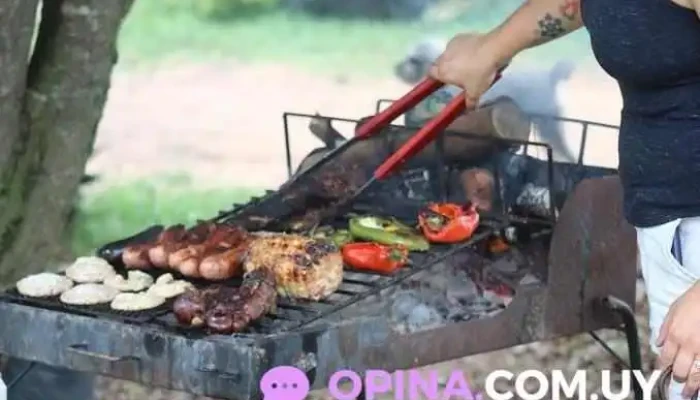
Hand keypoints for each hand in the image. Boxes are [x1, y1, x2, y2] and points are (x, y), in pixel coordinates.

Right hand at [428, 33, 505, 104]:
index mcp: (443, 71)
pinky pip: (457, 45)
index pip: (430, 74)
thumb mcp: (476, 92)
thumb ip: (470, 102)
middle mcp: (443, 57)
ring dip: (452, 58)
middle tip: (456, 75)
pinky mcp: (461, 36)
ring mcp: (451, 45)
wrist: (493, 49)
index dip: (434, 78)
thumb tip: (469, 109)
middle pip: (438, 63)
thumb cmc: (481, 73)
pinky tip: (472, 53)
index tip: (441, 82)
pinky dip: (461, 49)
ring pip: (447, 54)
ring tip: (467, 63)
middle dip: (444, 68)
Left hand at [657, 281, 699, 397]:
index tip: (660, 372)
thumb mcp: (673, 310)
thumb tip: (658, 343)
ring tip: (689, 393)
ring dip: (692, 386)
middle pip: (680, 369)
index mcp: (675, 335)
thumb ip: (664, 328)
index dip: (661, 367)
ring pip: (697, 374)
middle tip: (677, 382)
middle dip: (677, 378)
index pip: (665, 357)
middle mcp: (689, 345)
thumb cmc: (694, 300)